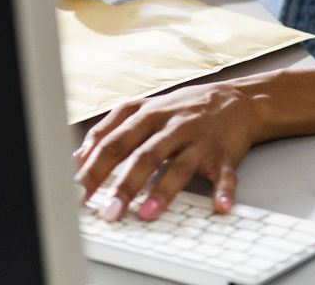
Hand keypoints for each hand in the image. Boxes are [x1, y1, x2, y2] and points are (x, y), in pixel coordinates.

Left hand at [74, 80, 257, 220]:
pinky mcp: (223, 154)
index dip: (95, 167)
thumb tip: (79, 157)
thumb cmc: (184, 108)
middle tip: (107, 211)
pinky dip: (223, 190)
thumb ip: (113, 127)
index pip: (115, 141)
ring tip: (147, 214)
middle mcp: (172, 125)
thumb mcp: (146, 108)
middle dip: (123, 184)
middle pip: (144, 154)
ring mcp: (198, 139)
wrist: (236, 100)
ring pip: (179, 166)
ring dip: (163, 192)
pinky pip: (224, 174)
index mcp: (150, 114)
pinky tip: (220, 205)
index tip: (78, 191)